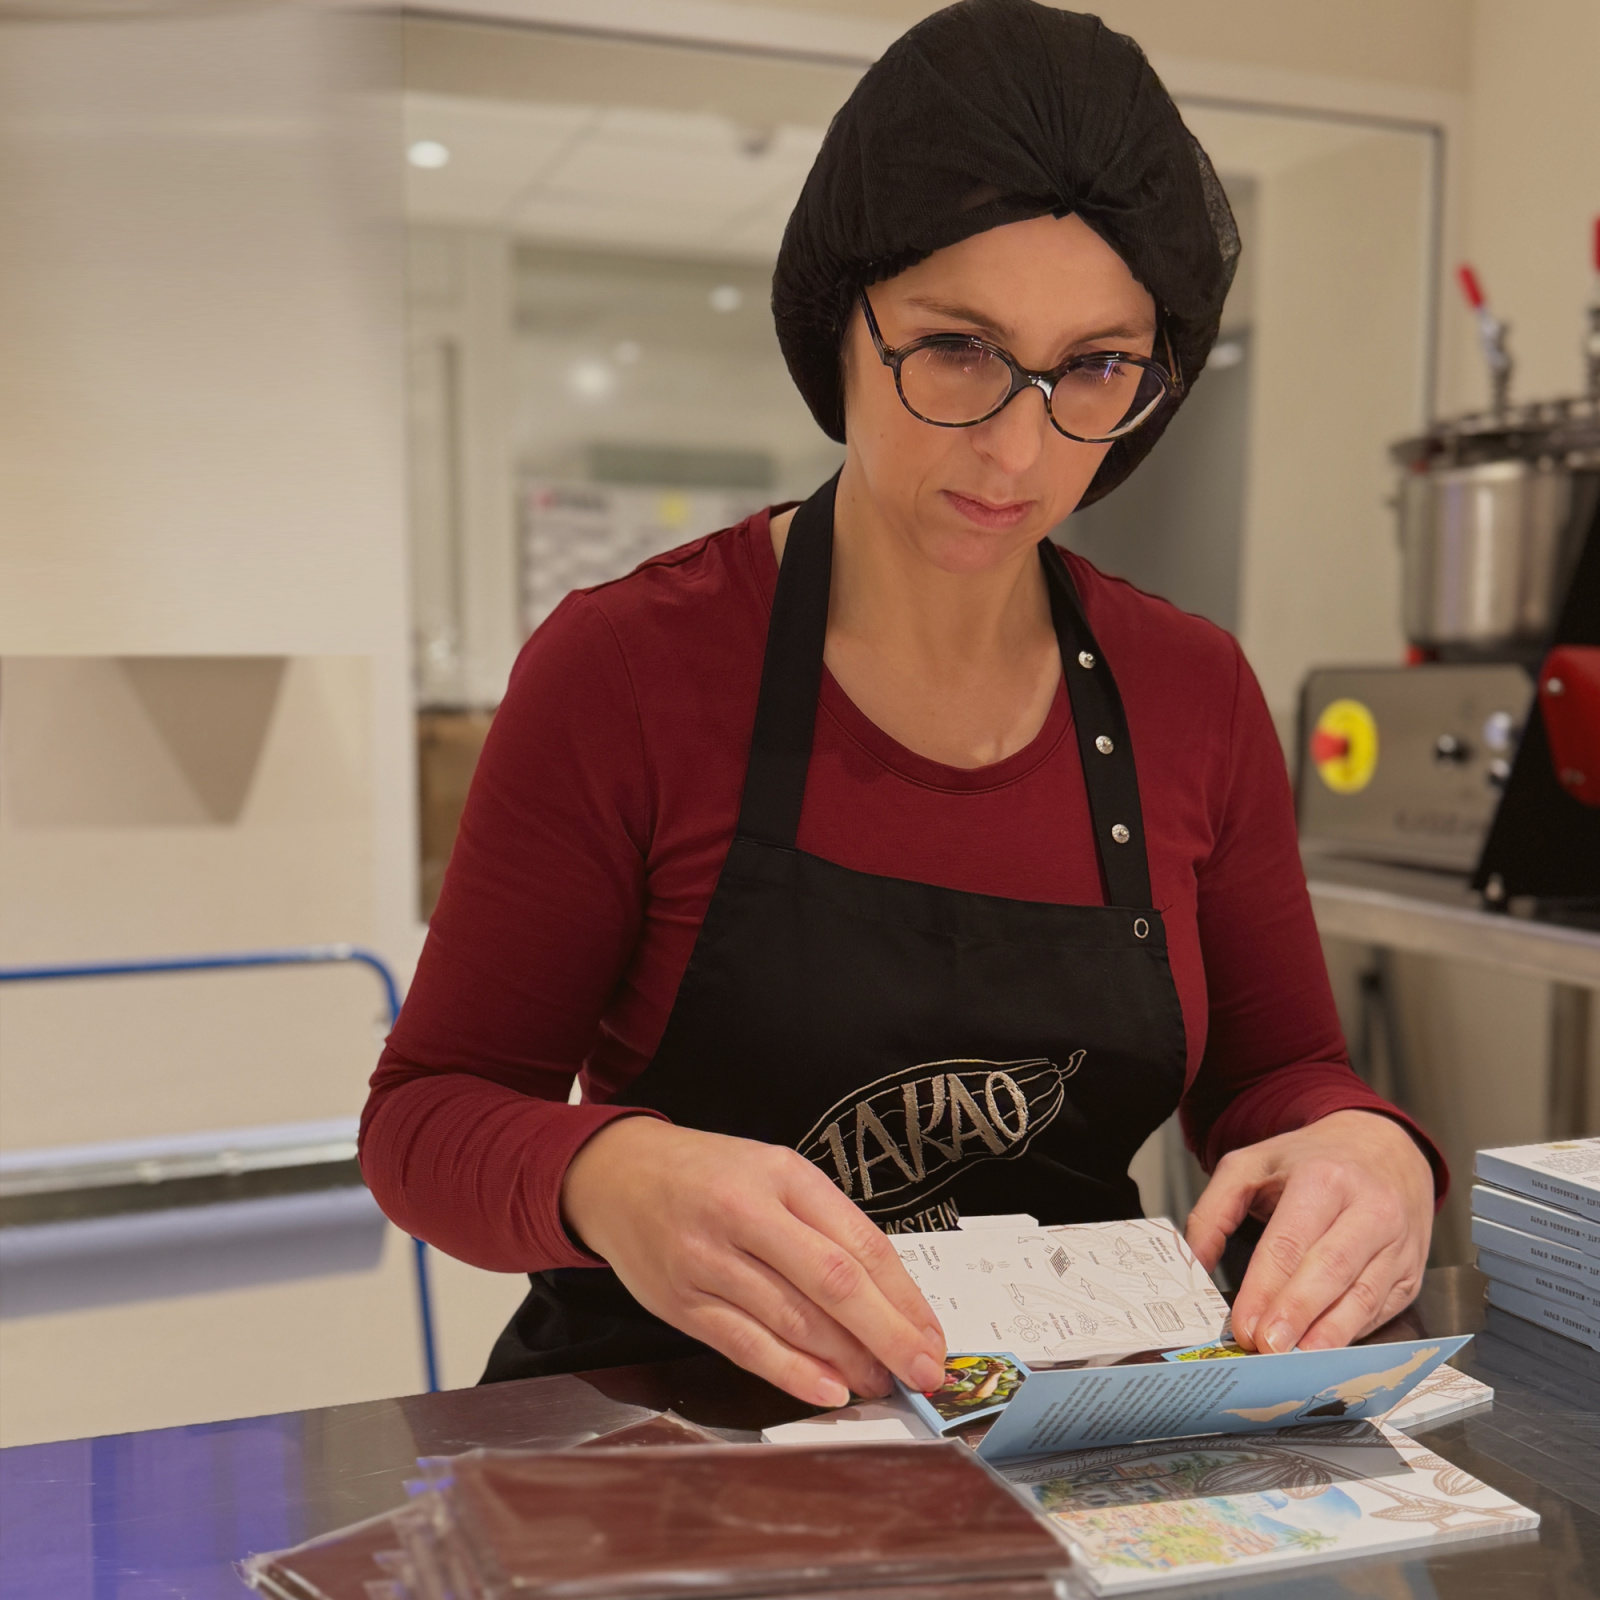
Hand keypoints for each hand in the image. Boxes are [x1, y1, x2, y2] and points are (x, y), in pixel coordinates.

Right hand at [560, 1117, 946, 1407]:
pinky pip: (746, 1345)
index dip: (903, 1297)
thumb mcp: (773, 1172)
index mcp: (781, 1175)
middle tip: (923, 1369)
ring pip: (793, 1320)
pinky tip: (827, 1388)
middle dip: (887, 1335)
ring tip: (880, 1380)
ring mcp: (709, 1261)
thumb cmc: (707, 1175)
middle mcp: (745, 1214)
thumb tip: (887, 1297)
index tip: (931, 1333)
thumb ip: (824, 1224)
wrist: (616, 1176)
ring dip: (846, 1360)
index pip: (858, 1243)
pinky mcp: (682, 1302)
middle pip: (833, 1284)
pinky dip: (792, 1373)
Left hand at [1185, 1110, 1434, 1353]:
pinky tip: (1328, 1352)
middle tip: (1267, 1348)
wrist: (1385, 1147)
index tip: (1243, 1324)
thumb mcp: (1252, 1164)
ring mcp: (1397, 1243)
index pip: (1290, 1241)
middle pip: (1330, 1270)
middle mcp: (1369, 1209)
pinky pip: (1382, 1308)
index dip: (1266, 1287)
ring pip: (1363, 1295)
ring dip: (1329, 1334)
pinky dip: (1355, 1333)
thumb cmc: (1312, 1161)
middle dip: (1297, 1314)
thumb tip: (1194, 1263)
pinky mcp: (1411, 1271)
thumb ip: (1214, 1210)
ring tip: (1298, 1362)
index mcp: (1324, 1178)